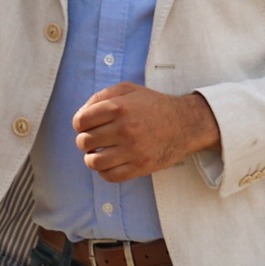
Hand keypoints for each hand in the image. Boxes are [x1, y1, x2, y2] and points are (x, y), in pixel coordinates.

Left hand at [71, 84, 217, 182]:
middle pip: (84, 141)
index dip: (79, 124)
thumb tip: (81, 114)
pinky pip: (110, 176)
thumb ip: (101, 96)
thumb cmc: (154, 105)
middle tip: (93, 140)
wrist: (185, 123)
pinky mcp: (141, 166)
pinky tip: (109, 163)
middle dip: (84, 141)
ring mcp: (133, 150)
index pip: (81, 121)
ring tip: (98, 153)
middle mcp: (124, 129)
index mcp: (119, 107)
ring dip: (91, 158)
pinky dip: (104, 172)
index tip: (85, 126)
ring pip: (94, 162)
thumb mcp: (128, 89)